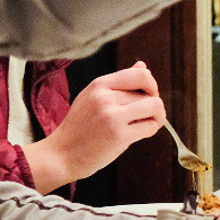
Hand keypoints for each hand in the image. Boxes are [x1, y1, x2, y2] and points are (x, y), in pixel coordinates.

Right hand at [28, 62, 163, 191]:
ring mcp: (111, 116)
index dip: (152, 85)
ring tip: (147, 124)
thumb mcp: (93, 97)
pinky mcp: (118, 136)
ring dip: (157, 117)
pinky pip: (150, 127)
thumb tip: (143, 66)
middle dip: (153, 106)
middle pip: (149, 94)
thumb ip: (119, 83)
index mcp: (99, 84)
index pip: (140, 74)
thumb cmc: (80, 127)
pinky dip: (150, 130)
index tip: (149, 96)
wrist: (62, 154)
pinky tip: (138, 134)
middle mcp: (105, 97)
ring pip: (154, 107)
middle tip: (146, 117)